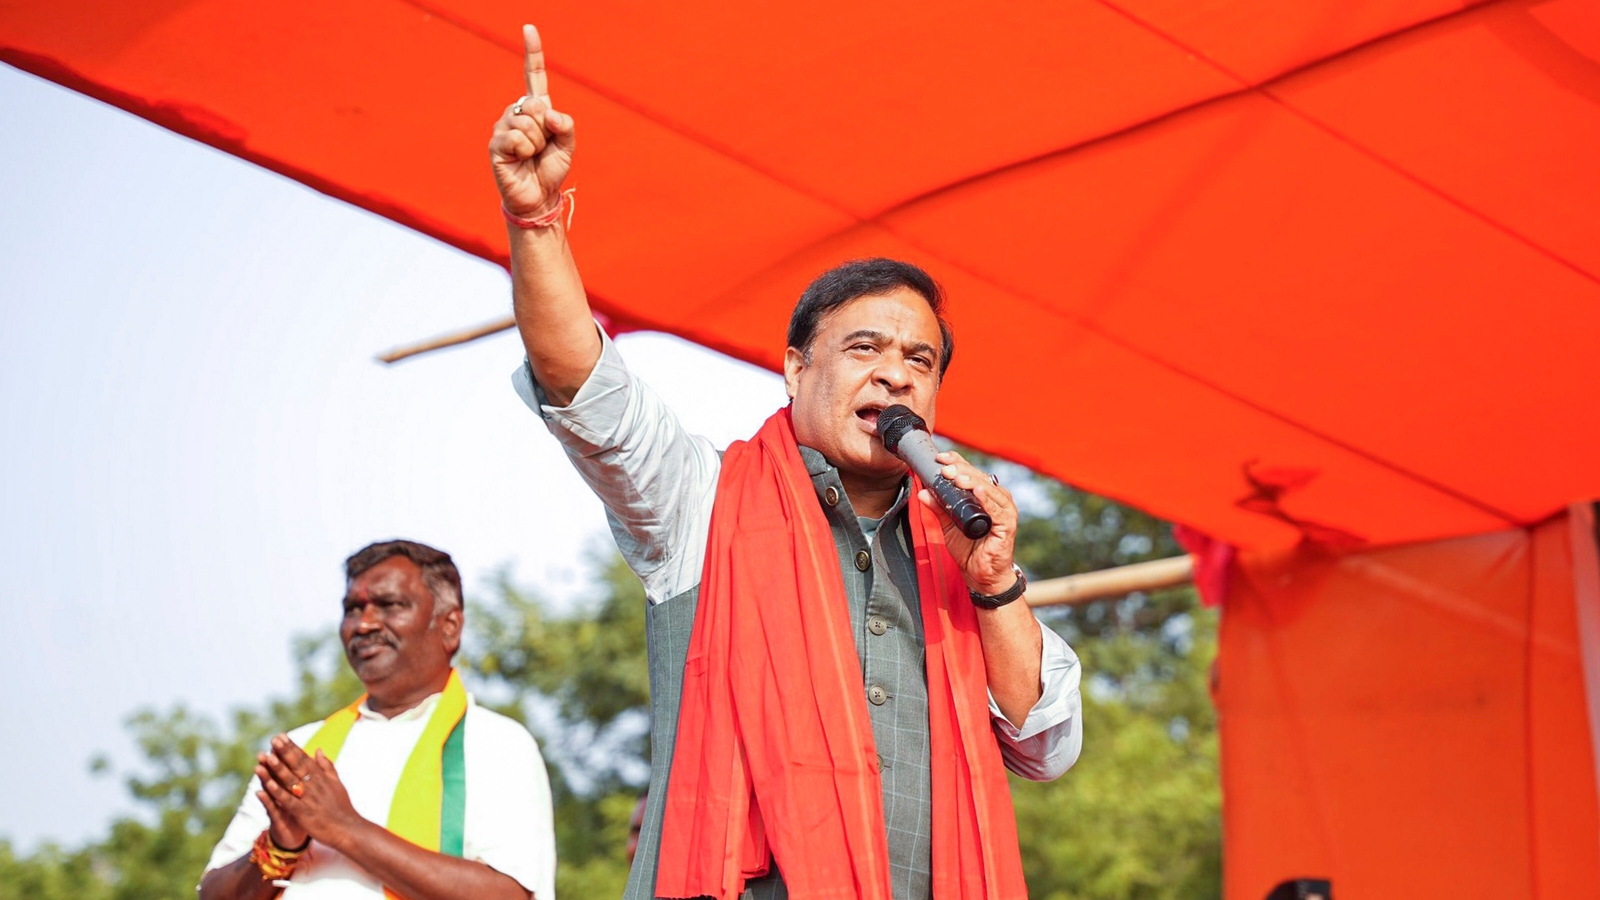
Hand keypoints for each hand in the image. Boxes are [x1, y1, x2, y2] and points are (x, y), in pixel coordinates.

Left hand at [257, 734, 361, 848]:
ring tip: (268, 756)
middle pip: (297, 766)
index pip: (305, 759)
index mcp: (322, 777)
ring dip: (278, 768)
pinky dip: (279, 793)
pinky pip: (289, 801)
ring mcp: (309, 798)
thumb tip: (318, 750)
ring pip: (291, 781)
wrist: (348, 829)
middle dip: (284, 752)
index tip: (281, 736)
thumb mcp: (337, 783)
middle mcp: (315, 785)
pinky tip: (269, 785)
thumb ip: (327, 766)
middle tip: (274, 739)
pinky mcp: (304, 813)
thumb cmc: (342, 808)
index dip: (292, 747)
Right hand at [489, 24, 575, 218]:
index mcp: (536, 109)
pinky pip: (517, 138)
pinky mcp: (495, 143)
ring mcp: (503, 126)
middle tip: (542, 147)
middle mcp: (517, 112)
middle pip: (536, 105)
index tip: (529, 28)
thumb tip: (548, 113)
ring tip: (532, 156)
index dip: (532, 52)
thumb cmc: (550, 169)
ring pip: (528, 123)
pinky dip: (526, 151)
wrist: (538, 196)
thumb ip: (565, 124)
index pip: (533, 76)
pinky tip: (521, 160)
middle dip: (546, 129)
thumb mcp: (568, 145)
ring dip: (537, 143)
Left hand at [917, 451, 1018, 595]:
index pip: (971, 473)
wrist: (981, 576)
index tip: (941, 458)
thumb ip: (938, 509)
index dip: (957, 462)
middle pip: (979, 478)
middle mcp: (996, 499)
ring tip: (957, 478)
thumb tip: (922, 492)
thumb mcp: (948, 526)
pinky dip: (987, 500)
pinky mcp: (1008, 525)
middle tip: (944, 468)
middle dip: (960, 470)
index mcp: (983, 495)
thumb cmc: (969, 549)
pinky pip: (997, 510)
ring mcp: (1004, 511)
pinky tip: (978, 492)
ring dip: (972, 482)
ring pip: (988, 490)